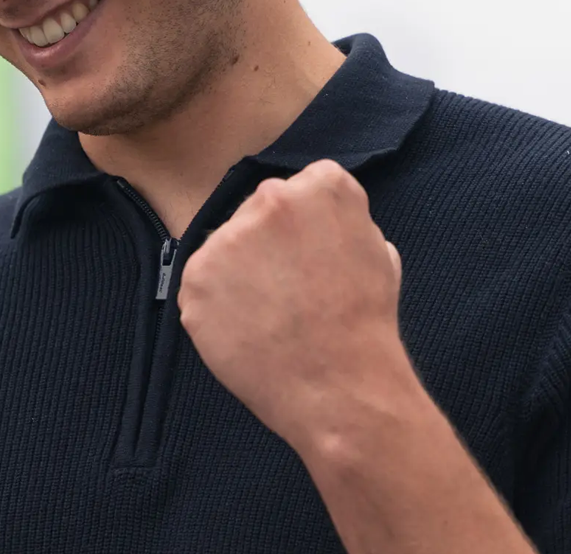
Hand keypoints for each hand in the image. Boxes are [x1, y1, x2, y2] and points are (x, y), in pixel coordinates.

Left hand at [176, 159, 416, 452]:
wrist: (340, 385)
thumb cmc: (364, 324)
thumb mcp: (377, 250)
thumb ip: (342, 221)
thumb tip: (322, 221)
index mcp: (321, 186)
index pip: (301, 188)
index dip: (305, 227)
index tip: (311, 256)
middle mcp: (269, 199)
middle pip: (256, 212)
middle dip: (266, 245)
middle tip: (288, 289)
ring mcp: (227, 238)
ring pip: (224, 248)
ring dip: (238, 274)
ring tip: (269, 314)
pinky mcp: (194, 277)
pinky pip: (201, 285)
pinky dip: (216, 307)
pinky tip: (246, 329)